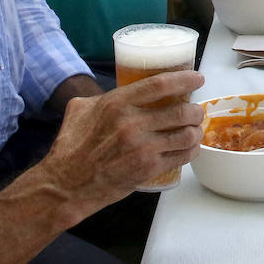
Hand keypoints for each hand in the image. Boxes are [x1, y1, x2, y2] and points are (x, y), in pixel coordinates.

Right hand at [38, 71, 206, 212]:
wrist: (66, 184)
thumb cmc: (71, 147)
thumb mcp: (80, 110)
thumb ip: (102, 97)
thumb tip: (120, 88)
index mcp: (116, 104)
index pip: (160, 84)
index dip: (185, 79)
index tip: (197, 79)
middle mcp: (131, 123)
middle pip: (181, 111)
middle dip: (196, 110)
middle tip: (197, 110)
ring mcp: (142, 148)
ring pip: (187, 134)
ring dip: (197, 131)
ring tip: (195, 129)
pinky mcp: (148, 169)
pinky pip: (182, 156)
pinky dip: (191, 151)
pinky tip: (190, 148)